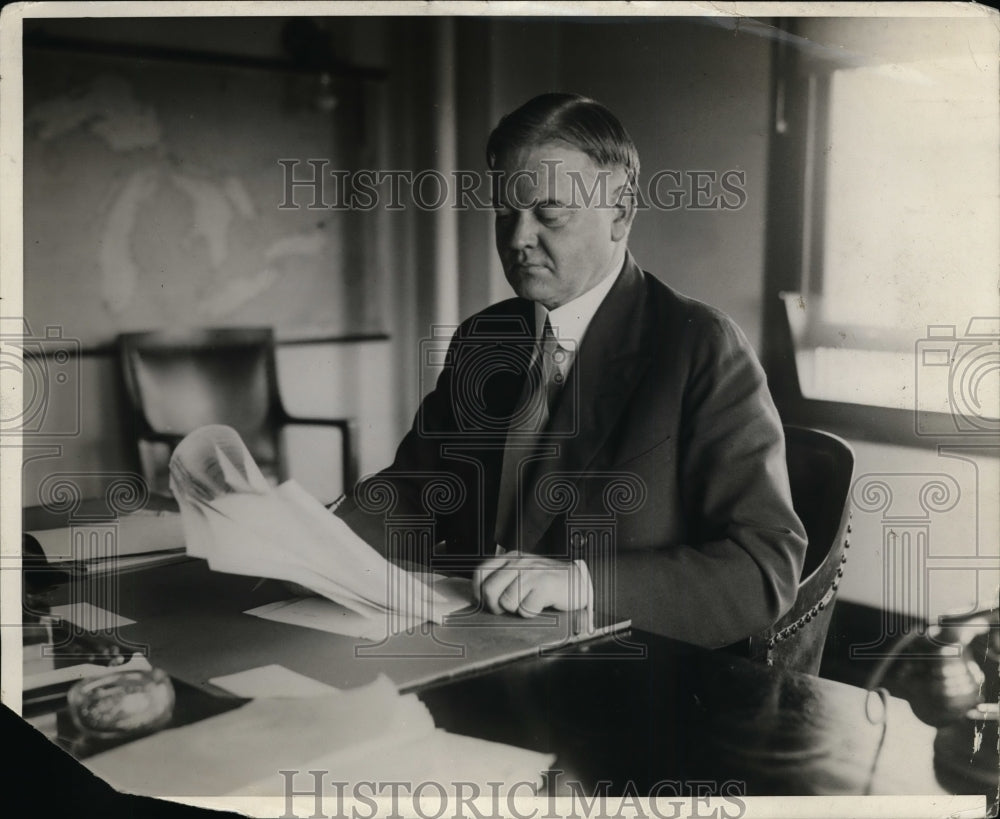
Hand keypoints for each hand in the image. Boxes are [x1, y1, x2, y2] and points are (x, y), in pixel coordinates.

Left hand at [473, 551, 590, 617]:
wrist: (579, 582)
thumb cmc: (548, 581)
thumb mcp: (522, 572)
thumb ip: (502, 579)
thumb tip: (479, 597)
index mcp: (511, 558)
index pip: (480, 573)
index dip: (478, 592)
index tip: (485, 602)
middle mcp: (519, 562)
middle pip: (489, 590)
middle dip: (495, 606)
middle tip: (507, 608)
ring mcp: (532, 573)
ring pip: (507, 602)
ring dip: (517, 609)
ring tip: (529, 602)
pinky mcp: (544, 586)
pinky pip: (525, 609)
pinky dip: (532, 612)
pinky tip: (539, 604)